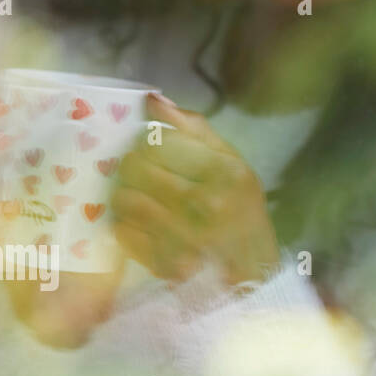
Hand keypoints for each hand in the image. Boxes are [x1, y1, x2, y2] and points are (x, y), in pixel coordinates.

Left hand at [112, 93, 279, 285]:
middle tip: (141, 172)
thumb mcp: (234, 165)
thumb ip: (195, 131)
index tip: (152, 147)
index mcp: (226, 172)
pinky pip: (122, 230)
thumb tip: (153, 99)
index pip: (160, 139)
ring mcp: (183, 237)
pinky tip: (140, 223)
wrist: (252, 275)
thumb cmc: (243, 213)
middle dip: (132, 165)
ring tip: (139, 196)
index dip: (147, 139)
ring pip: (124, 197)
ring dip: (125, 193)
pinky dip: (125, 223)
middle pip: (137, 165)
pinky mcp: (162, 264)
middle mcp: (205, 203)